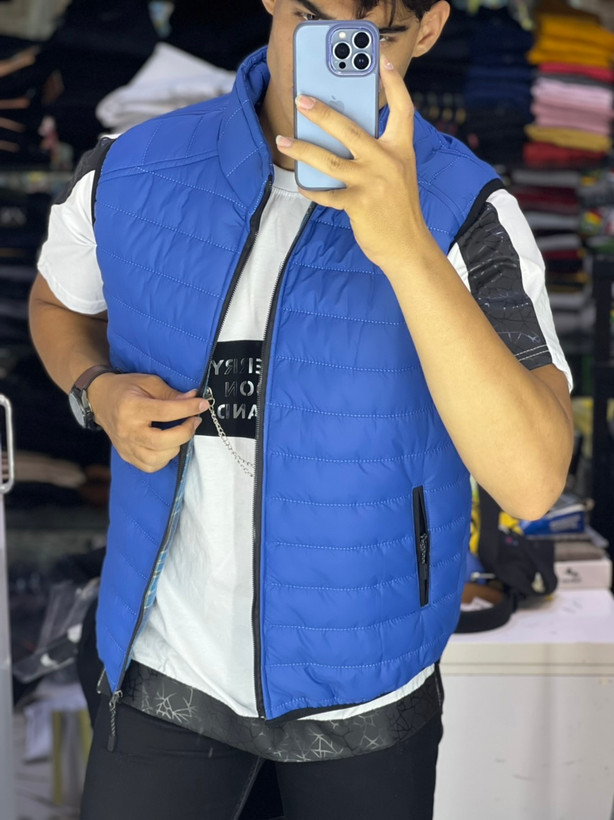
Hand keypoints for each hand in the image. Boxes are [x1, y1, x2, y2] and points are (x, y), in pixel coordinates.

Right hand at [87, 372, 208, 472]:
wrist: (100, 398)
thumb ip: (171, 393)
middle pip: (162, 441)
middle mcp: (127, 430)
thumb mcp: (148, 382)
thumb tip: (194, 399)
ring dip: (175, 447)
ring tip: (181, 433)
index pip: (165, 412)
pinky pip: (149, 466)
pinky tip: (168, 445)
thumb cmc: (126, 388)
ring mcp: (125, 446)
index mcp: (131, 407)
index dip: (188, 408)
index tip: (202, 405)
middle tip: (194, 421)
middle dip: (185, 432)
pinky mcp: (126, 455)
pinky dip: (164, 459)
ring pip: (156, 459)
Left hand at [275, 56, 436, 272]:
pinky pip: (327, 193)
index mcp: (401, 150)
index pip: (403, 110)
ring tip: (284, 141)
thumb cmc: (398, 209)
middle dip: (322, 112)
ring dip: (302, 149)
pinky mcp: (358, 204)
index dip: (395, 85)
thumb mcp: (397, 174)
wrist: (408, 246)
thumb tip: (341, 138)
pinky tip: (301, 183)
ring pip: (330, 160)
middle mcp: (387, 162)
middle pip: (350, 129)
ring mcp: (372, 183)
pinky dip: (312, 189)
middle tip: (301, 100)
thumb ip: (378, 154)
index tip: (384, 63)